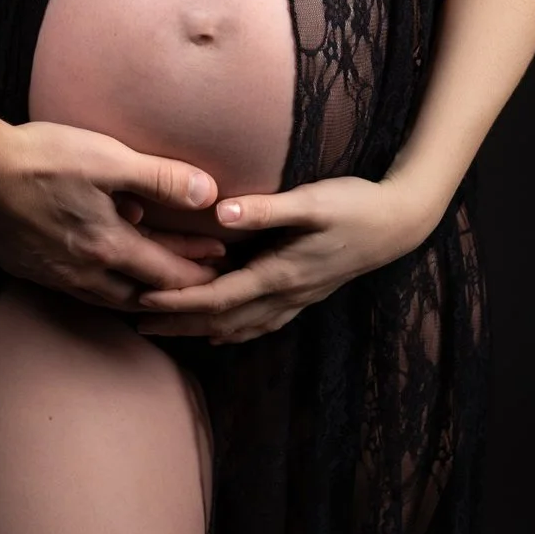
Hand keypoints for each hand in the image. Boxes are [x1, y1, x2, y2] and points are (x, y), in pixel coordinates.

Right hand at [0, 119, 220, 309]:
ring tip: (158, 290)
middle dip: (174, 291)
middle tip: (201, 284)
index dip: (197, 271)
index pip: (165, 273)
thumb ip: (159, 178)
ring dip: (139, 294)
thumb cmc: (43, 158)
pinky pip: (77, 290)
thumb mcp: (109, 159)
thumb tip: (207, 194)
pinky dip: (103, 289)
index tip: (222, 267)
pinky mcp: (28, 269)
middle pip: (140, 296)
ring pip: (108, 299)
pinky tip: (100, 275)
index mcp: (107, 247)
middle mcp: (83, 274)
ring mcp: (53, 275)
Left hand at [135, 176, 428, 342]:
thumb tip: (220, 214)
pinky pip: (260, 322)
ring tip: (166, 329)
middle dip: (178, 323)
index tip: (142, 300)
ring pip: (240, 326)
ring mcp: (296, 298)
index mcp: (280, 273)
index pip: (218, 297)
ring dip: (200, 329)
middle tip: (136, 322)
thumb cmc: (354, 205)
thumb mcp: (311, 201)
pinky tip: (221, 332)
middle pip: (221, 319)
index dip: (178, 301)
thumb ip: (265, 210)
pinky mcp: (304, 293)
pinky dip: (234, 329)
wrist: (398, 224)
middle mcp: (285, 294)